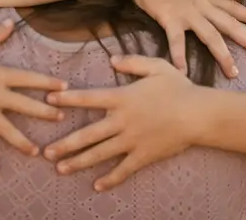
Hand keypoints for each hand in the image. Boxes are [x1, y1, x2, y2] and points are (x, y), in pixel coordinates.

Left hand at [42, 55, 207, 190]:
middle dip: (65, 144)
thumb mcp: (156, 67)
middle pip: (88, 134)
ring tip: (60, 169)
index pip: (88, 98)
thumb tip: (112, 60)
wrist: (198, 114)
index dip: (68, 99)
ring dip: (78, 162)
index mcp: (122, 97)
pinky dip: (110, 179)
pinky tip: (96, 185)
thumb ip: (132, 62)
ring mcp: (132, 140)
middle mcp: (122, 120)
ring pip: (100, 154)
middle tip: (46, 152)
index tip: (49, 101)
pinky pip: (123, 169)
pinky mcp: (143, 155)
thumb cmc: (179, 88)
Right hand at [111, 0, 245, 76]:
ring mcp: (187, 12)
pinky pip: (177, 41)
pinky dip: (180, 57)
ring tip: (233, 72)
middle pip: (230, 24)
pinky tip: (182, 72)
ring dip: (224, 55)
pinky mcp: (169, 18)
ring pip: (212, 36)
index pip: (231, 6)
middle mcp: (202, 3)